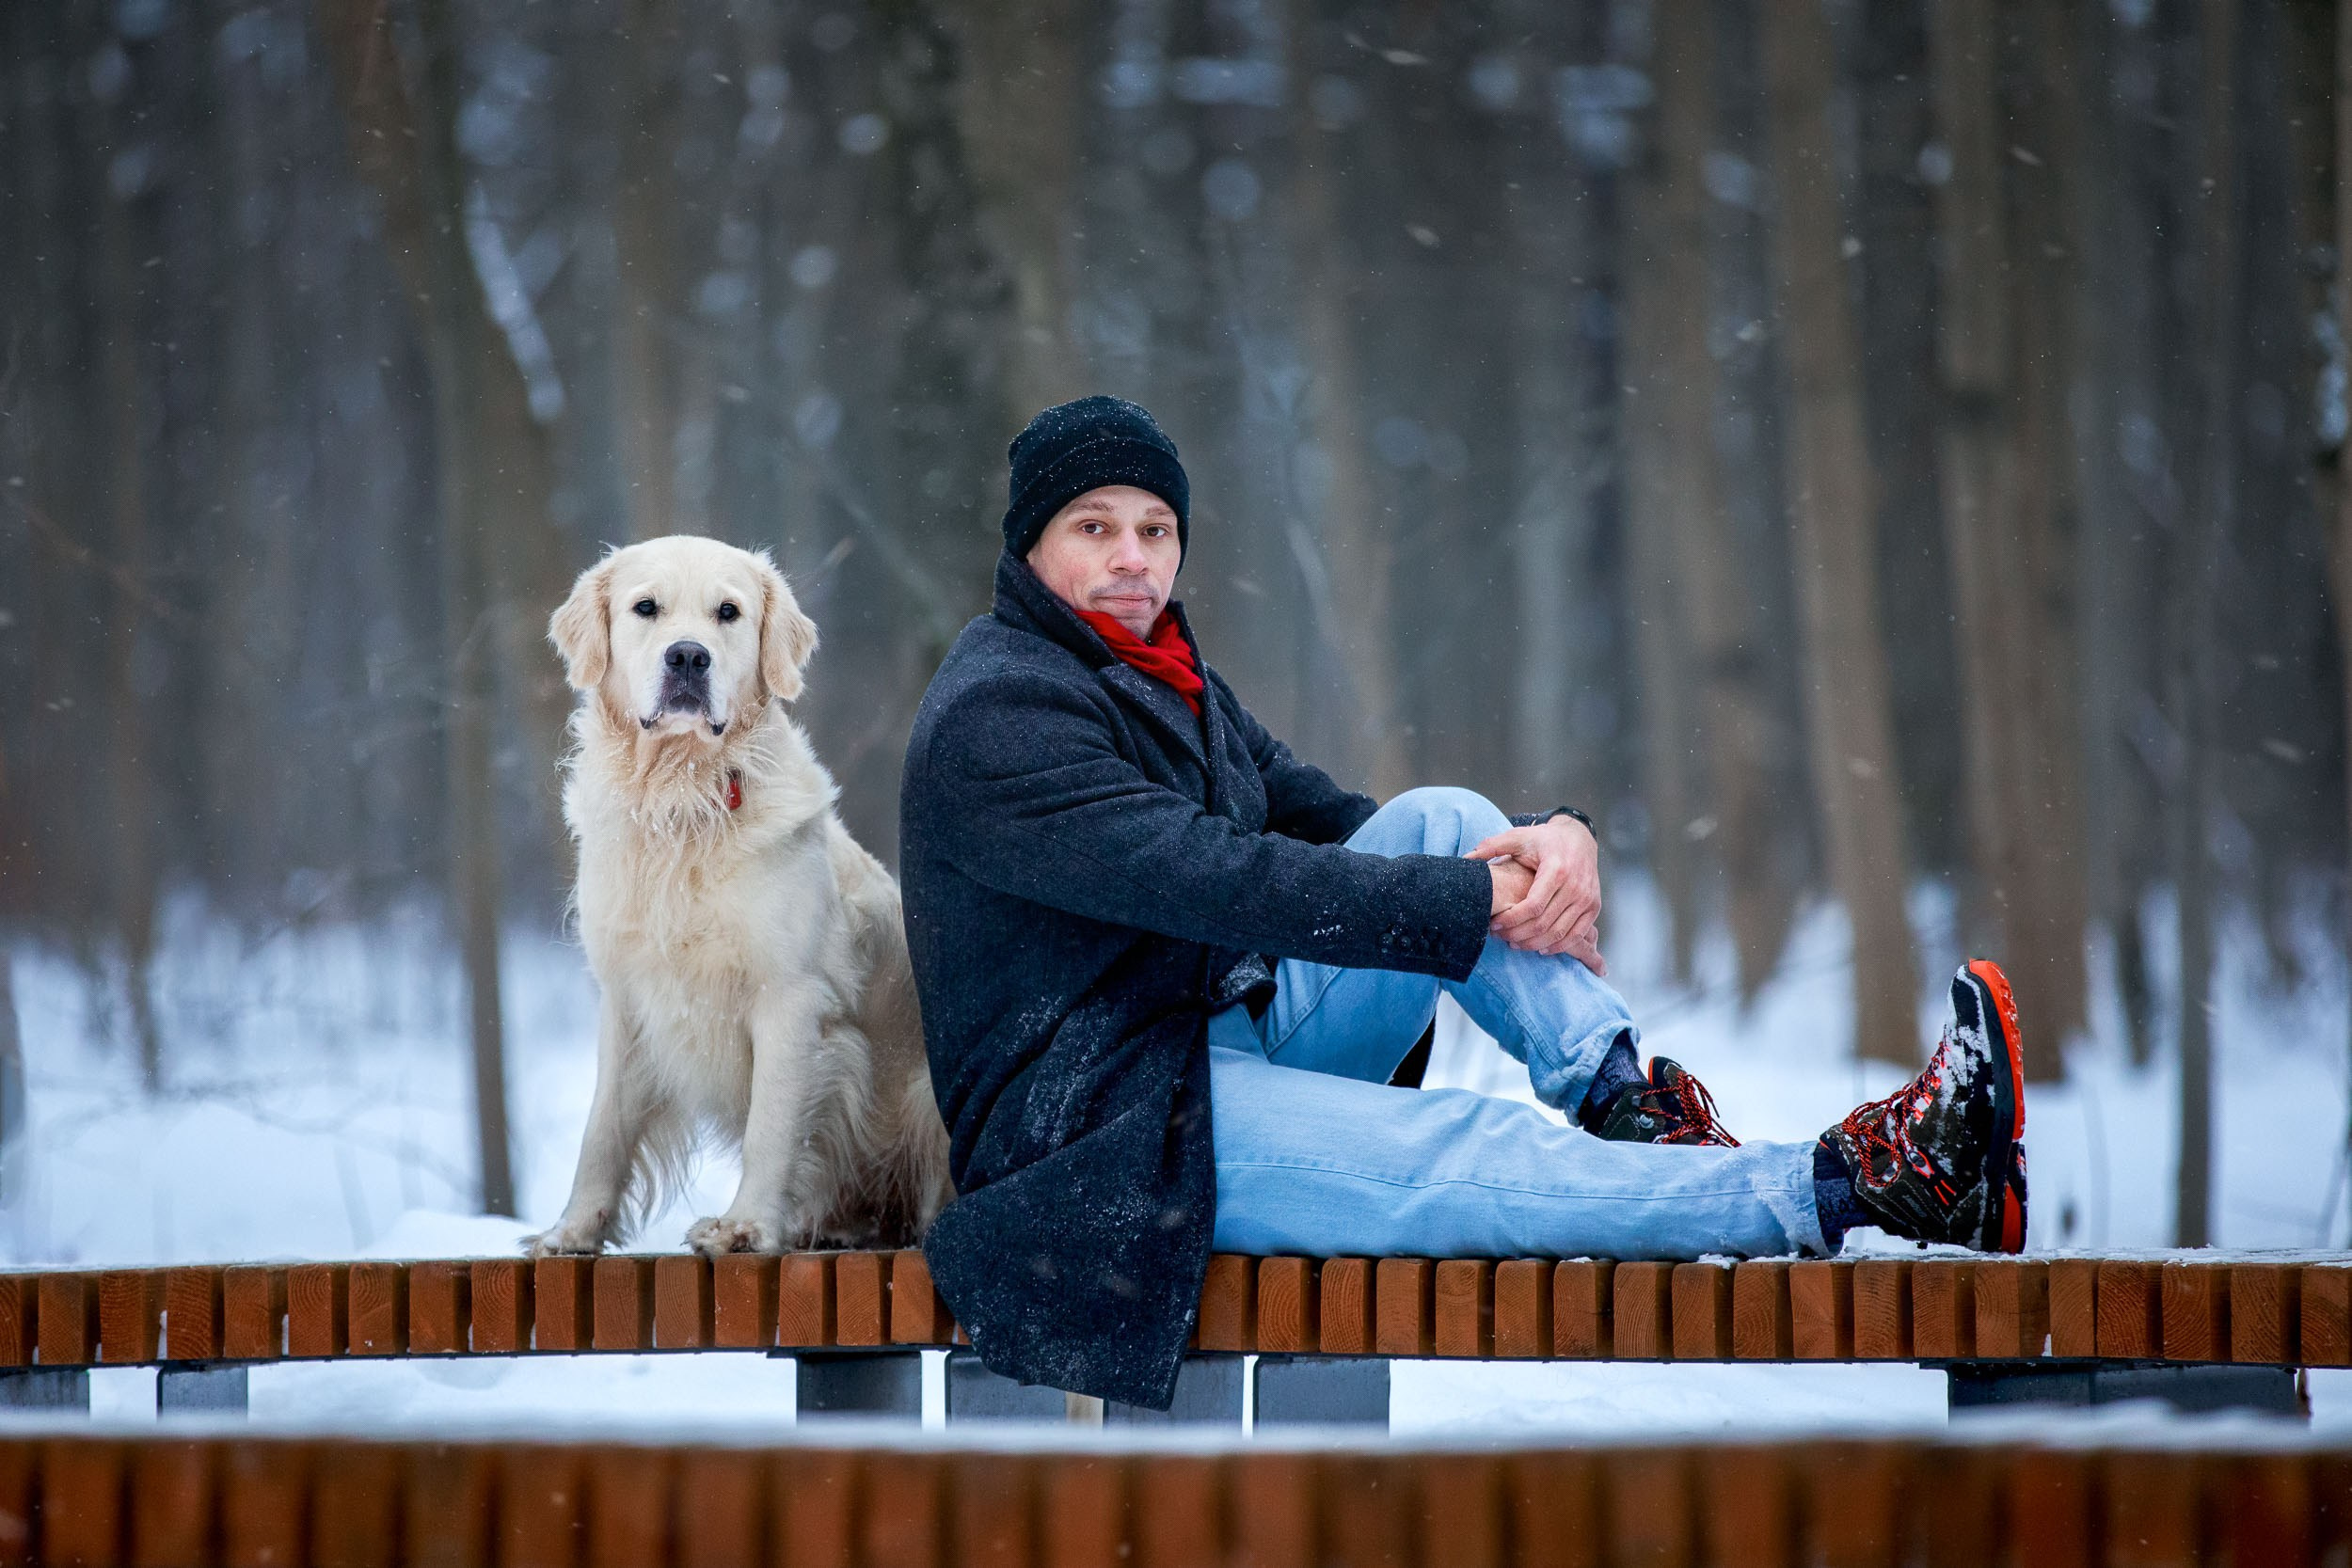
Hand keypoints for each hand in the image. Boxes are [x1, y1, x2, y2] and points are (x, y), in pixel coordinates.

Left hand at [1467, 814, 1605, 973]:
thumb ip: (1492, 846)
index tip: (1493, 924)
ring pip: (1559, 933)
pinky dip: (1558, 945)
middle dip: (1518, 934)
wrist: (1579, 838)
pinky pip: (1576, 934)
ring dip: (1535, 944)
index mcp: (1556, 870)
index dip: (1511, 920)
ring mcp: (1587, 898)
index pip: (1532, 906)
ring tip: (1514, 943)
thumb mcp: (1519, 837)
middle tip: (1500, 936)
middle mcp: (1575, 886)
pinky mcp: (1593, 907)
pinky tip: (1540, 948)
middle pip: (1544, 923)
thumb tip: (1466, 857)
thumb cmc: (1545, 839)